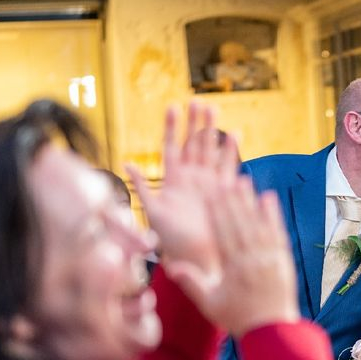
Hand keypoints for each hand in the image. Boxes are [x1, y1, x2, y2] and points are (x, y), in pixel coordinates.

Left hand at [128, 102, 237, 287]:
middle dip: (195, 122)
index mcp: (172, 181)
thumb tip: (126, 164)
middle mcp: (190, 179)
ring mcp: (208, 184)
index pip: (172, 148)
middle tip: (197, 100)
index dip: (172, 127)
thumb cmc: (173, 241)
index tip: (172, 106)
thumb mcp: (153, 212)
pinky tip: (234, 134)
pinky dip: (231, 151)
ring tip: (213, 109)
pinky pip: (227, 167)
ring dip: (211, 130)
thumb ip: (142, 187)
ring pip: (210, 151)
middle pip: (193, 144)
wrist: (198, 259)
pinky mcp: (223, 192)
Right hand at [170, 175, 299, 334]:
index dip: (216, 212)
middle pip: (240, 224)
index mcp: (234, 270)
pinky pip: (277, 233)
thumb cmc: (239, 318)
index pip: (223, 235)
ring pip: (259, 225)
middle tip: (223, 177)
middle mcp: (253, 261)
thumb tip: (170, 266)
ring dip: (250, 201)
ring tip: (243, 179)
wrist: (273, 332)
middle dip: (232, 200)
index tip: (210, 193)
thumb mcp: (210, 304)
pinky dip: (272, 215)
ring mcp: (270, 259)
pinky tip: (268, 197)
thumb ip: (192, 283)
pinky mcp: (284, 260)